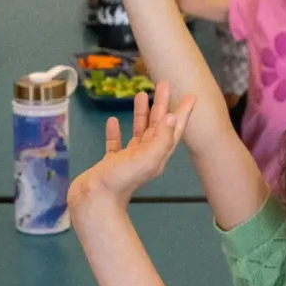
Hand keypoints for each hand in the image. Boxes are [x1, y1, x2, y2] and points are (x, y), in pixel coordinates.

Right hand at [72, 87, 197, 208]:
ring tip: (141, 95)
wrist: (95, 201)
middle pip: (157, 126)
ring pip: (138, 132)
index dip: (182, 113)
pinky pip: (115, 144)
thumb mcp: (146, 158)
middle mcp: (145, 157)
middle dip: (162, 105)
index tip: (190, 95)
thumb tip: (171, 117)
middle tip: (164, 84)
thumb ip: (161, 138)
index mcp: (157, 156)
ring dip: (141, 114)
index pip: (173, 130)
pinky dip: (115, 132)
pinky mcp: (110, 163)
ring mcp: (127, 160)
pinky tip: (113, 121)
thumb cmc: (120, 181)